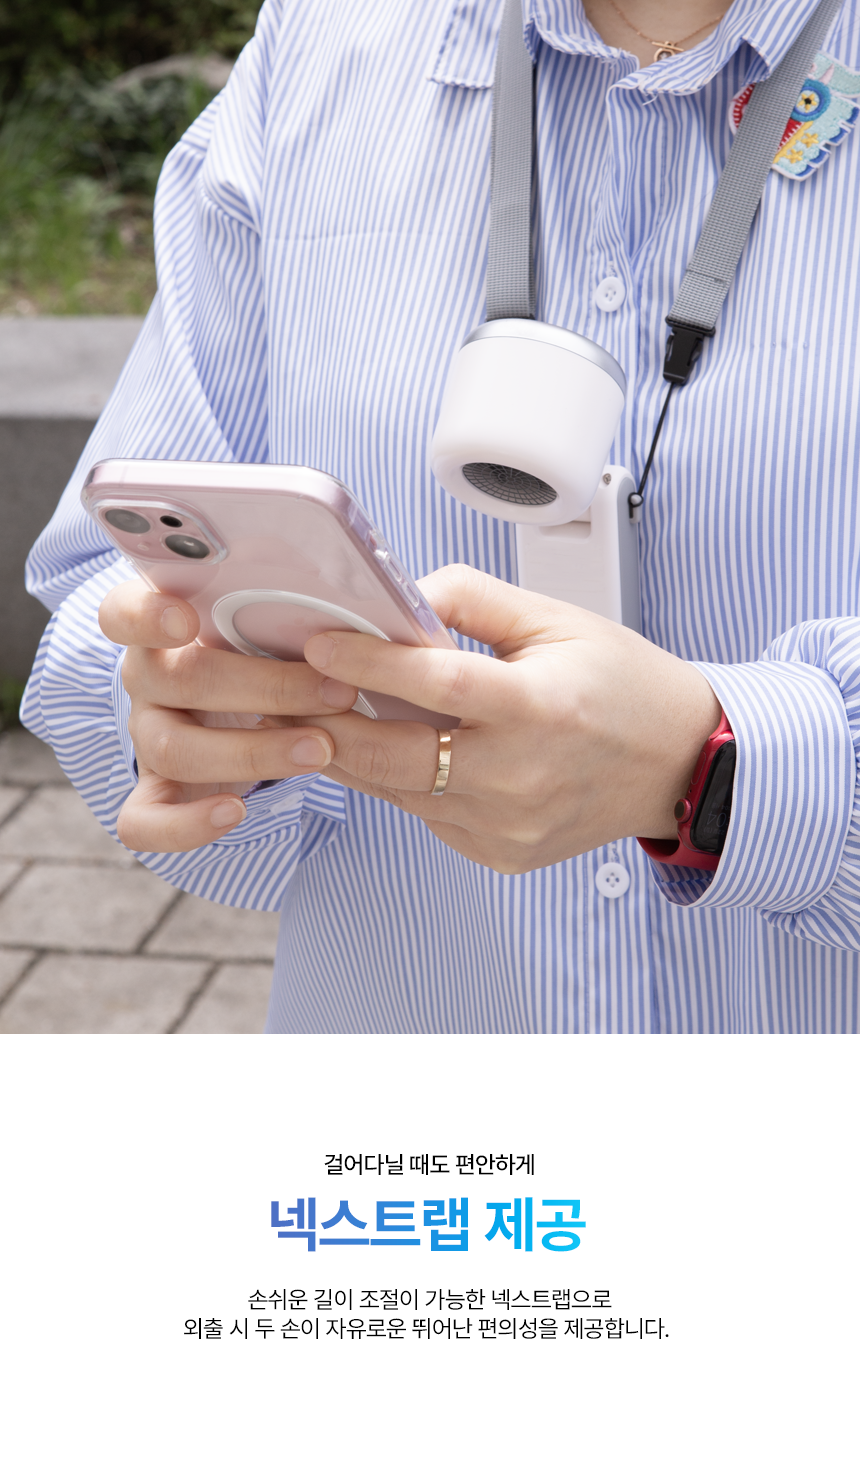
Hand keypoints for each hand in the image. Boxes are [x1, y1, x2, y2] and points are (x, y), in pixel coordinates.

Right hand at [99, 579, 357, 851]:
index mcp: (162, 626)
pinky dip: (186, 824)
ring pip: (172, 750)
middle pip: (178, 679)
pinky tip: (236, 814)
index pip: (124, 612)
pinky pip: (143, 822)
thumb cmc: (268, 655)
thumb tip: (355, 621)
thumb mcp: (275, 628)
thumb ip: (291, 620)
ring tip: (320, 750)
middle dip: (267, 688)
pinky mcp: (153, 793)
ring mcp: (146, 738)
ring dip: (252, 752)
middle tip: (338, 693)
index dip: (147, 616)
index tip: (187, 620)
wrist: (245, 709)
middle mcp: (145, 680)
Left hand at [303, 565, 721, 873]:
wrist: (677, 764)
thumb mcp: (556, 620)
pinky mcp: (500, 853)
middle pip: (397, 755)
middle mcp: (521, 776)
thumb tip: (399, 597)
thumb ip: (473, 600)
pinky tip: (384, 750)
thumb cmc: (621, 685)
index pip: (438, 684)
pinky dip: (398, 783)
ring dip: (351, 753)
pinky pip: (425, 816)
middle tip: (283, 694)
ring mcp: (509, 825)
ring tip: (315, 716)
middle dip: (329, 724)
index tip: (317, 643)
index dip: (370, 663)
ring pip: (399, 791)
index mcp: (541, 707)